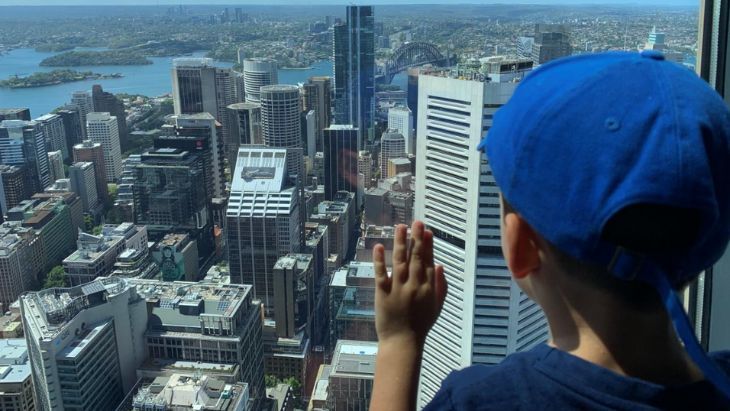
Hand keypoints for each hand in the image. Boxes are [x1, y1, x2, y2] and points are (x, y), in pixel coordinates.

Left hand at [374, 221, 447, 346]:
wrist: (402, 343)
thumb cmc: (420, 325)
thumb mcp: (437, 306)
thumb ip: (440, 286)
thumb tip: (439, 265)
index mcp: (428, 288)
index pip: (428, 262)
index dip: (428, 245)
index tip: (427, 231)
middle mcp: (414, 286)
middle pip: (416, 258)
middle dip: (417, 238)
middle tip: (417, 222)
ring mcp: (398, 289)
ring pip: (400, 261)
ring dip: (400, 242)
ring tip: (401, 226)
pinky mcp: (383, 294)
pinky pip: (381, 273)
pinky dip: (380, 260)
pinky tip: (380, 246)